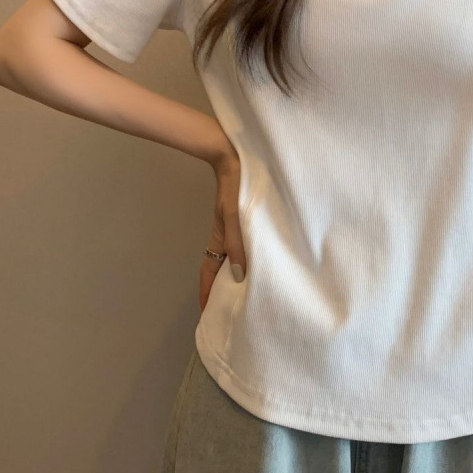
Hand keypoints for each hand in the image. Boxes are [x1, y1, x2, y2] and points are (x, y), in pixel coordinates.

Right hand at [199, 152, 246, 313]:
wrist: (238, 160)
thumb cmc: (234, 187)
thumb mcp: (234, 217)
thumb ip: (238, 244)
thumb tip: (240, 276)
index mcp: (219, 240)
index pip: (209, 274)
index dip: (207, 294)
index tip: (207, 313)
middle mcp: (228, 239)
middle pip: (223, 270)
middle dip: (225, 290)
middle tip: (233, 310)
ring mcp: (238, 231)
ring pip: (237, 259)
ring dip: (241, 276)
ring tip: (252, 294)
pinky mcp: (250, 223)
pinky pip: (249, 247)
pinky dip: (254, 259)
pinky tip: (266, 264)